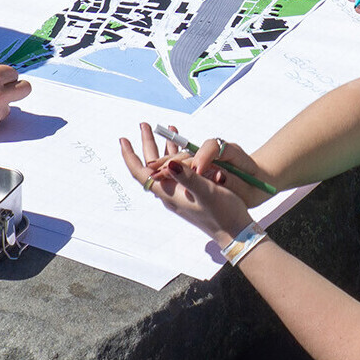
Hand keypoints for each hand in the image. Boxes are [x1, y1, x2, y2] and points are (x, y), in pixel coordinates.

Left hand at [118, 122, 254, 240]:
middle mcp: (170, 193)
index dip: (130, 156)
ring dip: (163, 148)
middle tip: (144, 125)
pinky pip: (178, 170)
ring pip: (166, 167)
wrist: (236, 233)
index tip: (123, 139)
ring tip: (164, 129)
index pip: (141, 173)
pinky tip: (184, 148)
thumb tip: (170, 163)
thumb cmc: (223, 215)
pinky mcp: (191, 194)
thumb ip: (188, 177)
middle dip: (147, 144)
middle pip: (152, 166)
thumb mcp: (206, 192)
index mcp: (169, 193)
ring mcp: (180, 194)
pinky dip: (178, 155)